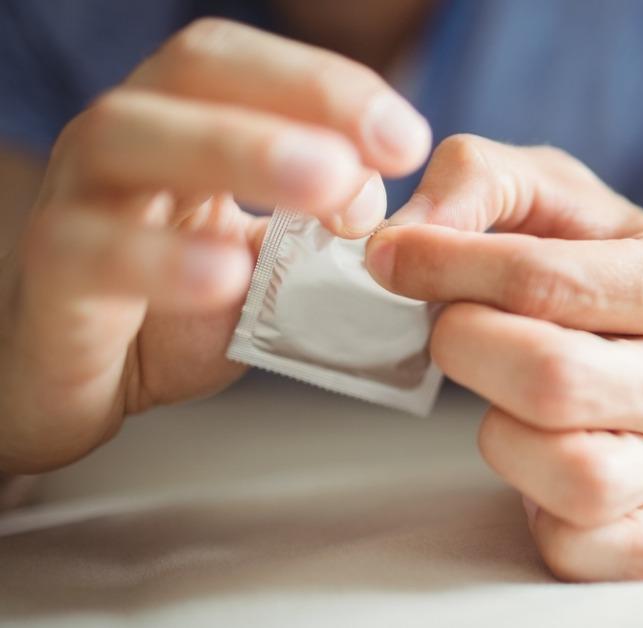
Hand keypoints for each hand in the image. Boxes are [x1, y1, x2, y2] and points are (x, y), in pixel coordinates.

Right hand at [0, 18, 430, 472]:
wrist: (84, 385)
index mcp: (185, 119)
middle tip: (384, 154)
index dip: (329, 85)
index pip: (249, 63)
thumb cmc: (182, 310)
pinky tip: (227, 276)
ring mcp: (77, 198)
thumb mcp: (277, 261)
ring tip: (326, 187)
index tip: (406, 141)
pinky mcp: (54, 278)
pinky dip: (163, 258)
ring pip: (129, 137)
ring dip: (238, 149)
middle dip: (301, 97)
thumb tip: (424, 197)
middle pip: (196, 71)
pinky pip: (93, 251)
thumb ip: (340, 226)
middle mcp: (126, 138)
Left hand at [365, 135, 642, 580]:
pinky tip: (531, 472)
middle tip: (452, 329)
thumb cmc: (585, 259)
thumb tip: (403, 240)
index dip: (444, 267)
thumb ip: (474, 179)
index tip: (394, 260)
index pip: (541, 281)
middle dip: (467, 347)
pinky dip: (546, 523)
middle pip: (551, 378)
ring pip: (572, 471)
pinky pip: (588, 548)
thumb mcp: (541, 189)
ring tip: (499, 396)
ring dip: (499, 431)